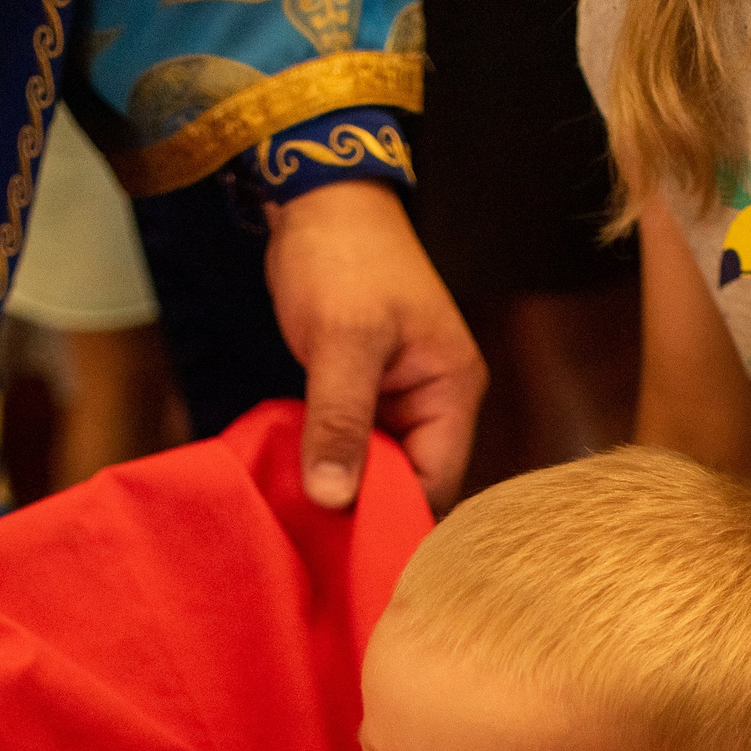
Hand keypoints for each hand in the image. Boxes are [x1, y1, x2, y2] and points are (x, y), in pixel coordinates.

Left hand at [264, 180, 484, 513]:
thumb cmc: (343, 261)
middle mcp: (437, 403)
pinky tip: (297, 484)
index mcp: (453, 392)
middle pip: (411, 483)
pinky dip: (330, 462)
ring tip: (301, 522)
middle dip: (365, 511)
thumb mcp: (342, 341)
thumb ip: (340, 421)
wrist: (320, 199)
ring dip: (343, 489)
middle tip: (314, 545)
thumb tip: (333, 500)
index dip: (393, 518)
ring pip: (380, 467)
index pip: (436, 484)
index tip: (345, 551)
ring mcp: (402, 398)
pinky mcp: (367, 392)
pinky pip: (356, 444)